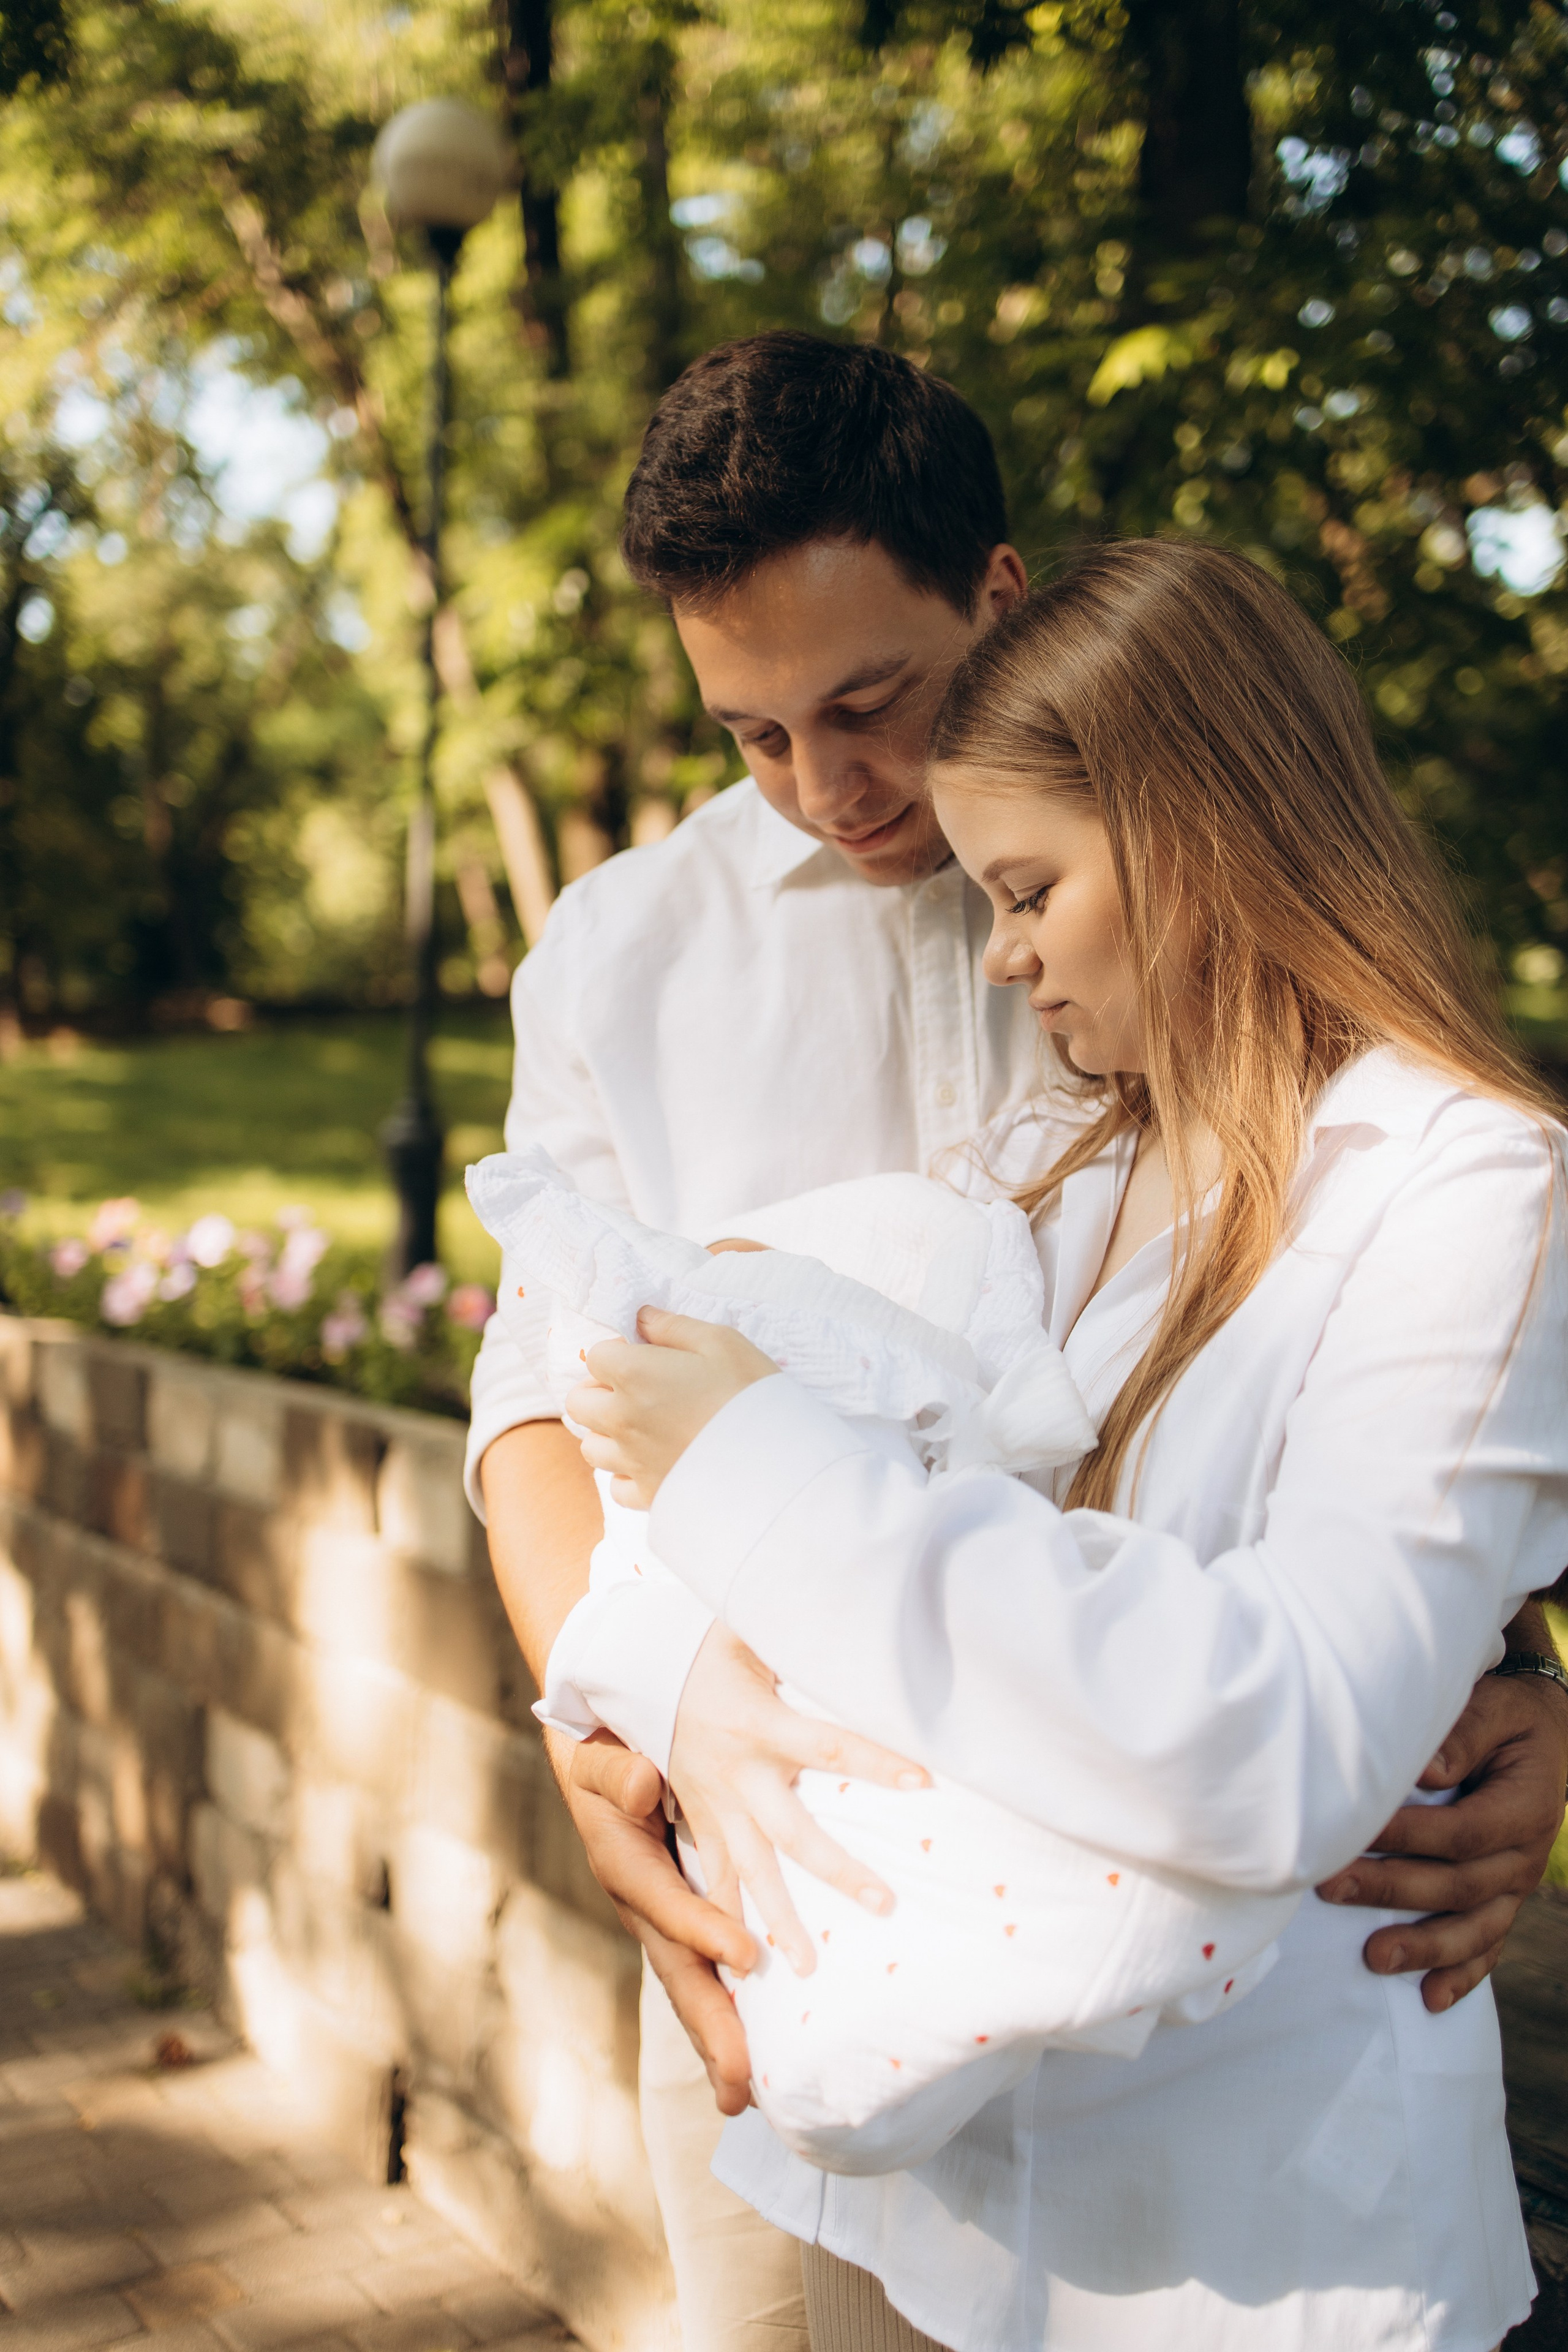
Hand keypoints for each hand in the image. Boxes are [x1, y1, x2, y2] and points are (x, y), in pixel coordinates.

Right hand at [549, 1726, 757, 2115]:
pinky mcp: (677, 1924)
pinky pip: (701, 1975)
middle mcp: (641, 1908)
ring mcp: (659, 1922)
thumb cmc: (602, 1754)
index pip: (668, 1907)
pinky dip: (722, 2016)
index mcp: (625, 1867)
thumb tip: (641, 1783)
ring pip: (689, 1988)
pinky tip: (752, 2056)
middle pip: (677, 1975)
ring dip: (717, 2040)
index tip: (746, 1955)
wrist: (595, 1759)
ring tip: (746, 2097)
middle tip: (738, 2086)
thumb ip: (616, 1771)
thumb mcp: (599, 1756)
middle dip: (709, 2029)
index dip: (703, 1932)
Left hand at [568, 1308, 777, 1507]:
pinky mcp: (647, 1494)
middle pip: (579, 1402)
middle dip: (601, 1392)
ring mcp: (631, 1460)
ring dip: (608, 1434)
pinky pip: (616, 1485)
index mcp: (634, 1374)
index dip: (620, 1352)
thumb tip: (642, 1318)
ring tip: (644, 1427)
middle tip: (638, 1391)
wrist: (777, 1463)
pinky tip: (654, 1461)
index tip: (647, 1357)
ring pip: (591, 1446)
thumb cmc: (752, 1393)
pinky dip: (627, 1474)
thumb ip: (674, 1326)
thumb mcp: (723, 1342)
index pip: (597, 1355)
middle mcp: (621, 1419)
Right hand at [668, 1622, 929, 1977]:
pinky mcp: (699, 1826)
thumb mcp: (738, 1632)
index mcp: (755, 1724)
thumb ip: (782, 1629)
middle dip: (837, 1870)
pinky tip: (744, 1971)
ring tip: (805, 1969)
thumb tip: (805, 1643)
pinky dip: (726, 1924)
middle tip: (886, 1904)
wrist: (631, 1677)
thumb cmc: (699, 1651)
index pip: (827, 1744)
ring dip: (778, 1921)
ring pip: (749, 1873)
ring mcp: (714, 1808)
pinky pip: (714, 1881)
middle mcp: (735, 1776)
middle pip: (792, 1833)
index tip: (923, 1779)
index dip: (874, 1759)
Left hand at [1316, 1670, 1567, 2011]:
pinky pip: (1489, 1945)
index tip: (1355, 1835)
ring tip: (1375, 1959)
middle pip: (1458, 1884)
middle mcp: (1524, 1856)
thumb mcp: (1494, 1708)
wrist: (1548, 1736)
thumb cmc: (1508, 1718)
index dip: (1409, 1838)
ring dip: (1423, 1946)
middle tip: (1331, 1889)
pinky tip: (1431, 2000)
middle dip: (1393, 1890)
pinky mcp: (1505, 1901)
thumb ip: (1463, 1735)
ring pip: (1474, 1928)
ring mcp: (1516, 1885)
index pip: (1462, 1833)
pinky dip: (1463, 1976)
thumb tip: (1424, 1769)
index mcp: (1524, 1808)